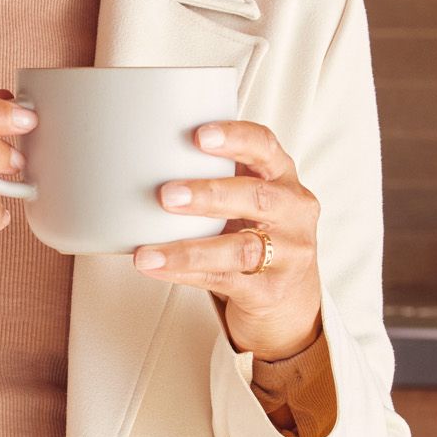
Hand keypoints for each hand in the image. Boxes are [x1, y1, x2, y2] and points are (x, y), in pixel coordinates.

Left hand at [134, 121, 321, 362]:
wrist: (292, 301)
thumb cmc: (260, 237)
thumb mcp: (249, 200)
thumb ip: (217, 176)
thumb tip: (143, 156)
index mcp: (284, 178)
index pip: (265, 147)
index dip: (235, 138)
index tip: (199, 135)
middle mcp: (293, 212)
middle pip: (257, 196)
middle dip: (209, 194)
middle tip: (166, 195)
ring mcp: (288, 254)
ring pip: (241, 248)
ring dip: (191, 249)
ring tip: (150, 251)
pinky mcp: (270, 291)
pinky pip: (224, 280)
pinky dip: (186, 274)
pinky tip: (158, 269)